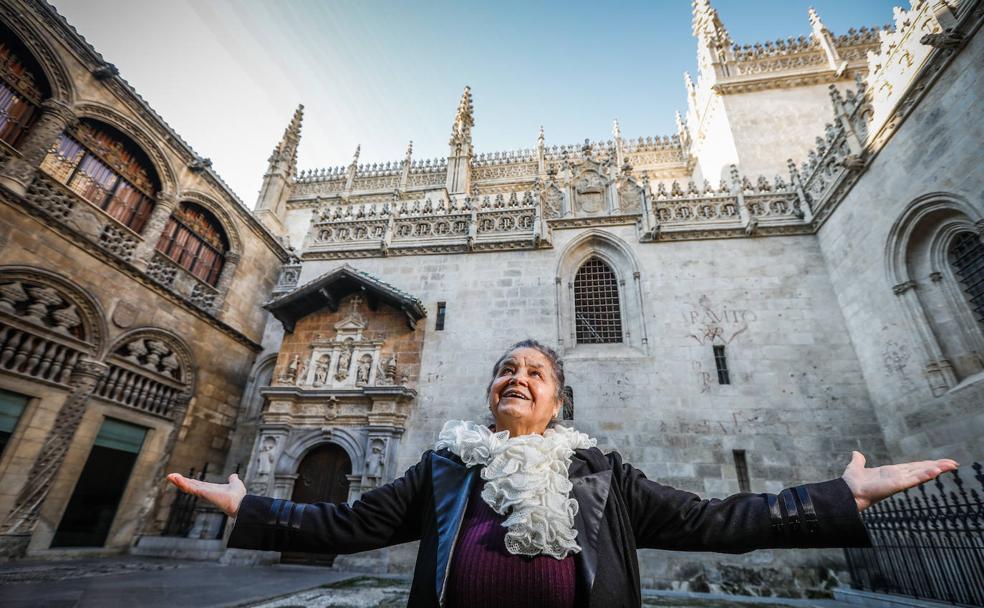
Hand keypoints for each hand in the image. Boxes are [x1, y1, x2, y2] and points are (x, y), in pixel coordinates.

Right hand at [167, 472, 245, 517]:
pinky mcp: (203, 493)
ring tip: (169, 476)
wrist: (241, 504)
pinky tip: (175, 478)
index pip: (197, 484)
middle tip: (169, 476)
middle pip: (190, 485)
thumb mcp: (235, 483)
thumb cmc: (239, 496)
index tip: (180, 477)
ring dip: (178, 481)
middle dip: (180, 481)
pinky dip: (182, 483)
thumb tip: (234, 476)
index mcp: (210, 489)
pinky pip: (190, 488)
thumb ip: (233, 480)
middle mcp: (205, 492)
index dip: (188, 481)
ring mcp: (203, 493)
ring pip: (188, 487)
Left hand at [841, 451, 958, 511]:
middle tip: (954, 463)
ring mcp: (899, 481)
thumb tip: (856, 453)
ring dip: (936, 469)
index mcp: (891, 472)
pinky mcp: (897, 485)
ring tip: (951, 465)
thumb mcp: (857, 467)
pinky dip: (924, 475)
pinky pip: (913, 479)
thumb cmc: (853, 483)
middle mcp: (898, 477)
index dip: (926, 464)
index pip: (913, 467)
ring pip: (921, 473)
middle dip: (937, 466)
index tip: (940, 462)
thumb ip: (859, 460)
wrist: (848, 492)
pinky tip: (936, 471)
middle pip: (921, 469)